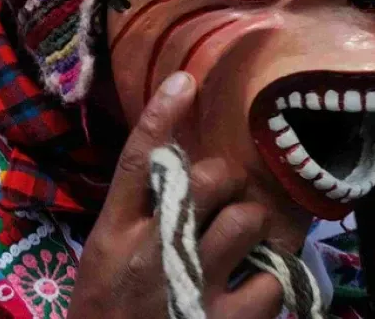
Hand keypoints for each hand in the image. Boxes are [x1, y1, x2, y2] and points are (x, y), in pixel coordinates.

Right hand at [68, 72, 283, 318]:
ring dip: (254, 226)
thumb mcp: (103, 264)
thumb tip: (176, 173)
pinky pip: (270, 277)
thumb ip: (136, 220)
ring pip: (247, 219)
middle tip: (227, 199)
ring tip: (243, 245)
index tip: (186, 80)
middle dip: (227, 182)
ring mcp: (191, 286)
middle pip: (206, 180)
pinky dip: (269, 281)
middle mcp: (151, 254)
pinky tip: (252, 290)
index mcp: (113, 237)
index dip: (161, 116)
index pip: (137, 164)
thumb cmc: (107, 318)